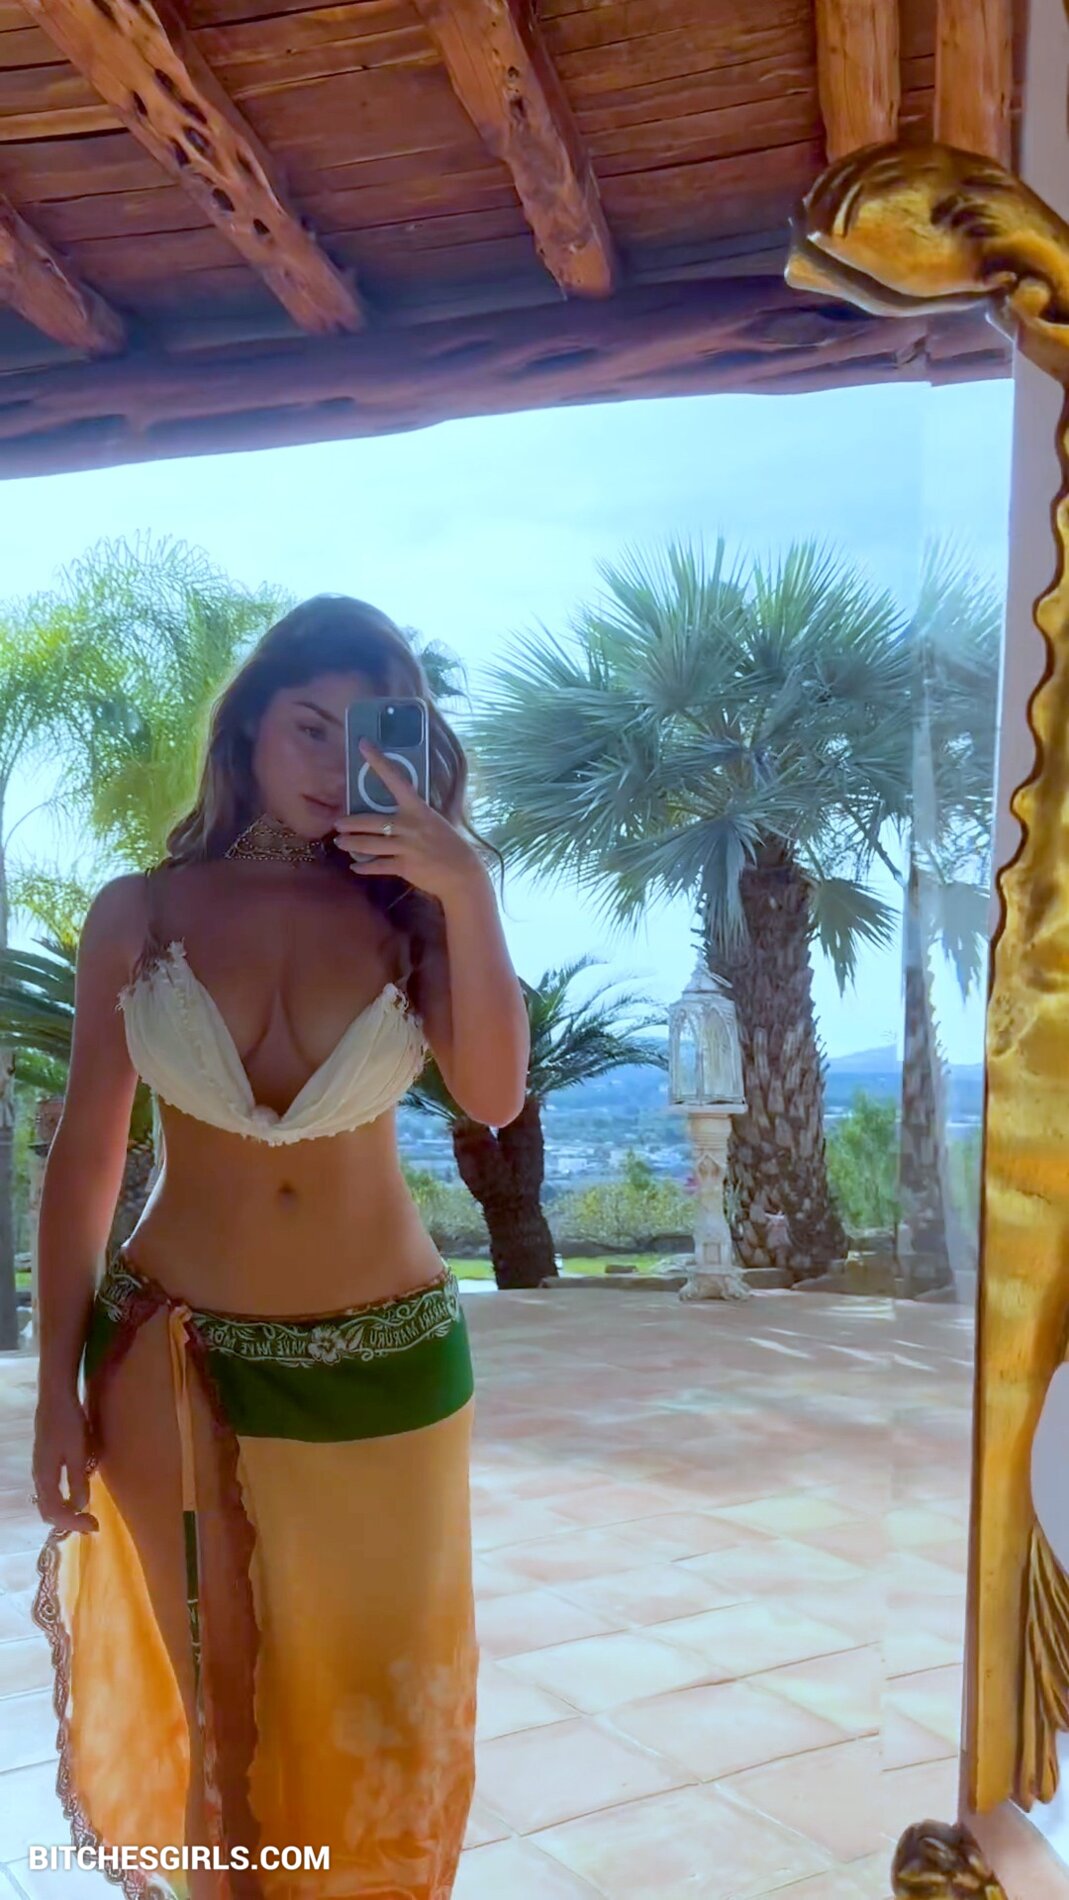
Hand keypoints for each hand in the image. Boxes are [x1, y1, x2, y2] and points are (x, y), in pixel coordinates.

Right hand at [32, 1388, 98, 1535]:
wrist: (56, 1398)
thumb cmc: (69, 1423)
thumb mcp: (78, 1452)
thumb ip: (78, 1480)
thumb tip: (81, 1506)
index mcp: (45, 1477)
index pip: (55, 1513)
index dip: (74, 1523)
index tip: (94, 1526)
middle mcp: (38, 1477)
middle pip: (48, 1511)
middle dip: (69, 1522)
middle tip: (91, 1523)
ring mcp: (39, 1469)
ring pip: (48, 1501)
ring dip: (65, 1512)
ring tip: (85, 1514)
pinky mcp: (44, 1462)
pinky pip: (50, 1490)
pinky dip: (62, 1500)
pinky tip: (76, 1494)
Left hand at [333, 740, 485, 903]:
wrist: (461, 872)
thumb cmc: (448, 844)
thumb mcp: (433, 821)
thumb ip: (413, 815)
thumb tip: (394, 809)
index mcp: (418, 809)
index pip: (395, 779)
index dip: (378, 762)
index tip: (363, 745)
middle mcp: (409, 826)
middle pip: (371, 821)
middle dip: (350, 823)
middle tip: (337, 823)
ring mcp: (406, 847)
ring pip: (369, 844)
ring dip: (351, 843)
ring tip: (340, 842)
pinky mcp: (404, 867)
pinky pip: (377, 866)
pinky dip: (363, 867)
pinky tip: (354, 866)